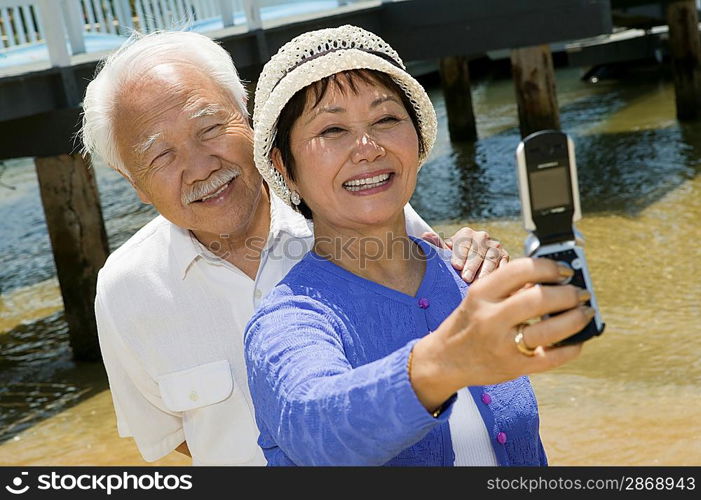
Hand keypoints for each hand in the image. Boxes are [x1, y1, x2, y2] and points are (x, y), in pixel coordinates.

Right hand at [410, 258, 590, 410]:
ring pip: (550, 330)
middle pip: (540, 298)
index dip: (550, 267)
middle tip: (580, 294)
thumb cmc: (469, 323)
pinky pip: (552, 357)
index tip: (565, 272)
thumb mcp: (480, 298)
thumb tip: (556, 279)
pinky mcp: (513, 367)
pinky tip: (577, 339)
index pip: (521, 270)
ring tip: (584, 314)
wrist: (444, 360)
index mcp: (481, 293)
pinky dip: (572, 347)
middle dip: (569, 294)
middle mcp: (490, 318)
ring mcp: (502, 345)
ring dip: (576, 319)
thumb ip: (511, 288)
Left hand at [421, 227, 508, 282]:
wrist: (471, 264)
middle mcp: (482, 237)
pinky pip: (504, 264)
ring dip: (486, 270)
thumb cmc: (454, 260)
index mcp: (466, 234)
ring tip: (479, 282)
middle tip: (466, 278)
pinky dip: (499, 272)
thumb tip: (425, 236)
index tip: (456, 266)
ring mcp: (495, 247)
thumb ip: (436, 246)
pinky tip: (494, 283)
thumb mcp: (444, 253)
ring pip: (492, 258)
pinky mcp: (505, 257)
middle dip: (472, 265)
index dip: (459, 254)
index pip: (463, 243)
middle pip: (478, 251)